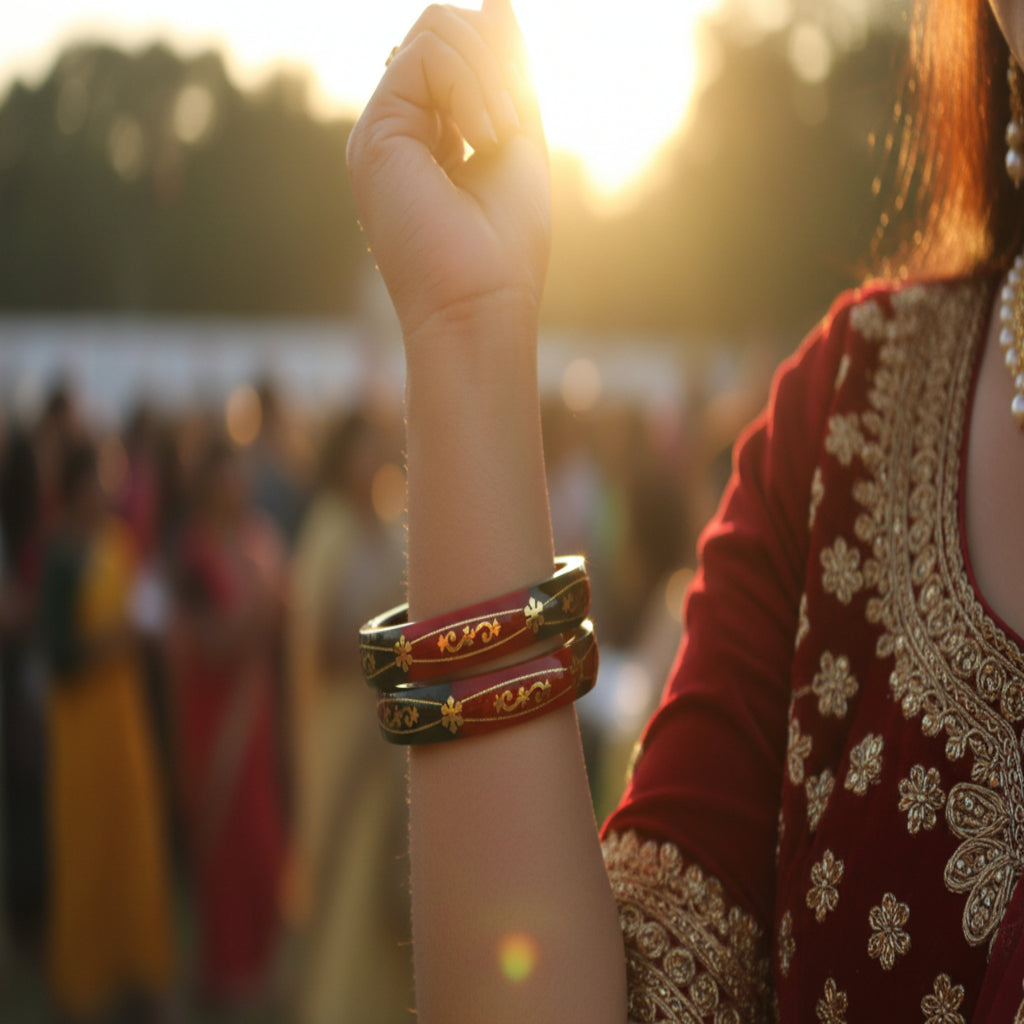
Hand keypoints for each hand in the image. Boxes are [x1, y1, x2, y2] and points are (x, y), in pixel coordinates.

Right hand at [346, 1, 549, 346]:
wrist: (481, 304)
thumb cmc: (505, 244)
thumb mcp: (518, 139)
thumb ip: (506, 74)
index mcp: (429, 133)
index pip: (456, 50)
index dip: (497, 59)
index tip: (516, 119)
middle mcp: (399, 128)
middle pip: (443, 27)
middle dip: (496, 62)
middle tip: (508, 130)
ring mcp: (382, 130)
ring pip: (436, 29)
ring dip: (488, 74)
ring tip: (496, 138)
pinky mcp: (375, 134)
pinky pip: (428, 53)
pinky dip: (471, 84)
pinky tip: (480, 137)